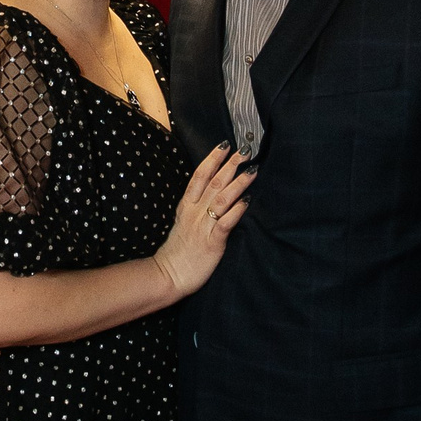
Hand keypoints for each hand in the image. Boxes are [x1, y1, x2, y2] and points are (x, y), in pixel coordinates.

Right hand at [155, 144, 254, 298]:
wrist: (168, 275)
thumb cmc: (178, 252)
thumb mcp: (183, 224)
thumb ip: (196, 209)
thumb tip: (212, 196)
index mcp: (187, 207)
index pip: (199, 177)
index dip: (212, 159)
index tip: (225, 145)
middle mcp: (195, 213)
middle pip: (213, 183)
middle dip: (230, 164)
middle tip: (245, 149)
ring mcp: (203, 227)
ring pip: (221, 199)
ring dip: (238, 183)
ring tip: (252, 170)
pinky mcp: (211, 243)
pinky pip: (225, 223)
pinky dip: (236, 211)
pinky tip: (247, 201)